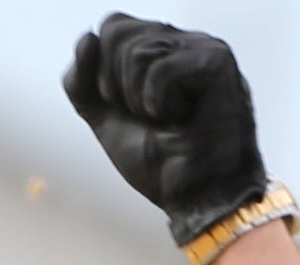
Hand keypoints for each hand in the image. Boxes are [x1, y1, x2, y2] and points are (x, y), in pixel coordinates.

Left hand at [64, 14, 268, 248]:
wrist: (195, 200)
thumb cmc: (159, 165)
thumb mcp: (106, 119)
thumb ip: (83, 82)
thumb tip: (87, 38)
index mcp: (158, 47)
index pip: (112, 28)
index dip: (105, 77)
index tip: (132, 112)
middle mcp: (180, 40)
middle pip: (116, 32)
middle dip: (119, 89)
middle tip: (151, 119)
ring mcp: (201, 46)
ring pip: (135, 53)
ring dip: (140, 103)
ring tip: (170, 121)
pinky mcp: (216, 61)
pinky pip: (158, 72)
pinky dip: (159, 106)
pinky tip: (183, 119)